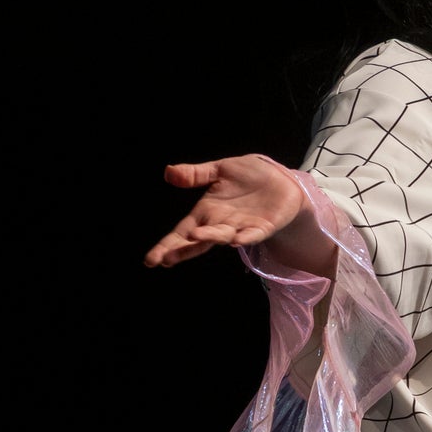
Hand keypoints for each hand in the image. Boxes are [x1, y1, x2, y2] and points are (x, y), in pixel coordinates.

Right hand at [144, 155, 304, 267]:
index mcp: (206, 213)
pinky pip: (252, 234)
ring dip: (210, 237)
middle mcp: (221, 224)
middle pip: (198, 240)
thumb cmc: (248, 177)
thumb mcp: (219, 170)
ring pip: (222, 236)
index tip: (151, 260)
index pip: (182, 232)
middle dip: (182, 250)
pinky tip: (235, 240)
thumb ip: (196, 174)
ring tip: (194, 236)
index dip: (167, 245)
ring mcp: (241, 227)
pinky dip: (244, 237)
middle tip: (165, 259)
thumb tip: (168, 172)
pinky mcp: (263, 227)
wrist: (280, 178)